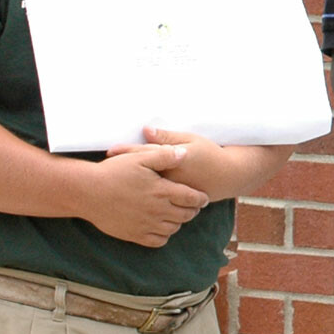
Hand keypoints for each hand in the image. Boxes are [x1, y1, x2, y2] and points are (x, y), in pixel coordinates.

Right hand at [83, 147, 208, 245]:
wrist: (86, 192)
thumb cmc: (113, 172)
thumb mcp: (140, 158)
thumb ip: (164, 155)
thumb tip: (185, 153)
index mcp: (162, 191)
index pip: (192, 198)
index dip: (200, 198)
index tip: (204, 198)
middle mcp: (157, 210)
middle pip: (186, 215)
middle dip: (193, 210)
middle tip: (193, 206)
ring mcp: (146, 225)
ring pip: (173, 228)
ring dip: (179, 222)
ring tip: (177, 215)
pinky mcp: (134, 235)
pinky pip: (158, 241)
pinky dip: (164, 235)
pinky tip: (161, 226)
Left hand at [108, 126, 222, 190]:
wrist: (230, 176)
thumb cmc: (210, 154)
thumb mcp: (191, 140)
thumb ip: (167, 137)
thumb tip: (145, 130)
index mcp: (173, 161)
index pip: (144, 154)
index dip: (126, 151)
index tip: (109, 151)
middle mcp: (171, 178)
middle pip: (141, 173)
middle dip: (122, 170)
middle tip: (103, 168)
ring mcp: (173, 193)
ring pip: (147, 189)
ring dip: (130, 186)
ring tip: (112, 185)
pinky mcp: (177, 203)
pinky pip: (157, 200)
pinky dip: (143, 200)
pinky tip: (131, 200)